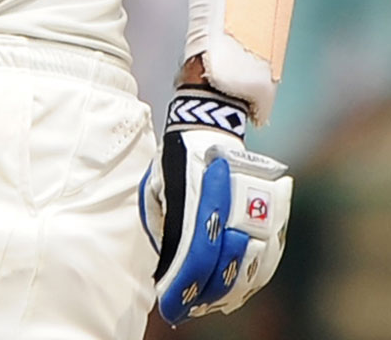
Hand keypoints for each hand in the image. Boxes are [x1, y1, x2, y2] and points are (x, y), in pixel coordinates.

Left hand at [139, 86, 292, 325]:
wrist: (210, 124)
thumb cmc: (176, 158)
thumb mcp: (158, 184)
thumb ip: (163, 222)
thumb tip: (167, 262)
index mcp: (197, 193)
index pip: (195, 253)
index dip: (183, 284)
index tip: (169, 303)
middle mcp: (231, 201)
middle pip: (224, 265)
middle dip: (203, 293)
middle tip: (186, 306)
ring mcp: (256, 205)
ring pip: (250, 265)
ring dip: (227, 290)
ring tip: (206, 302)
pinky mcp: (272, 210)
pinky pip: (269, 254)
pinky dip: (251, 277)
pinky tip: (233, 288)